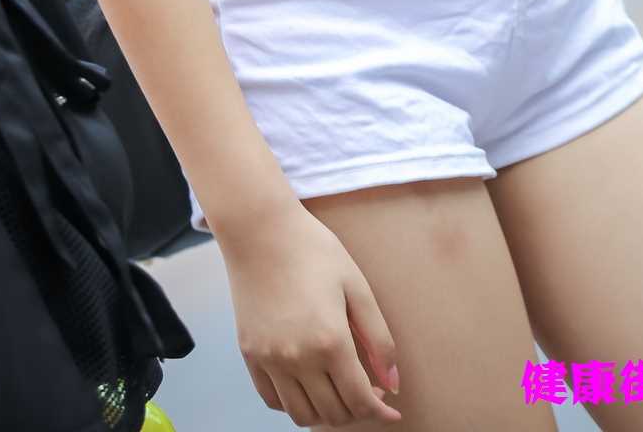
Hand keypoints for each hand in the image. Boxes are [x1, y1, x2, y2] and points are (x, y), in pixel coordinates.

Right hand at [220, 198, 400, 426]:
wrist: (260, 229)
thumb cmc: (312, 249)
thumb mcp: (357, 286)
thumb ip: (379, 338)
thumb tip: (392, 383)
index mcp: (330, 340)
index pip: (359, 400)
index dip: (380, 412)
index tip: (390, 411)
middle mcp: (298, 358)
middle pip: (332, 414)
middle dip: (357, 411)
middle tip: (368, 392)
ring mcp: (270, 359)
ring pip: (302, 415)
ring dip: (326, 413)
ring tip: (339, 390)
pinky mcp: (250, 354)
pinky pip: (273, 400)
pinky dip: (294, 403)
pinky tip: (309, 384)